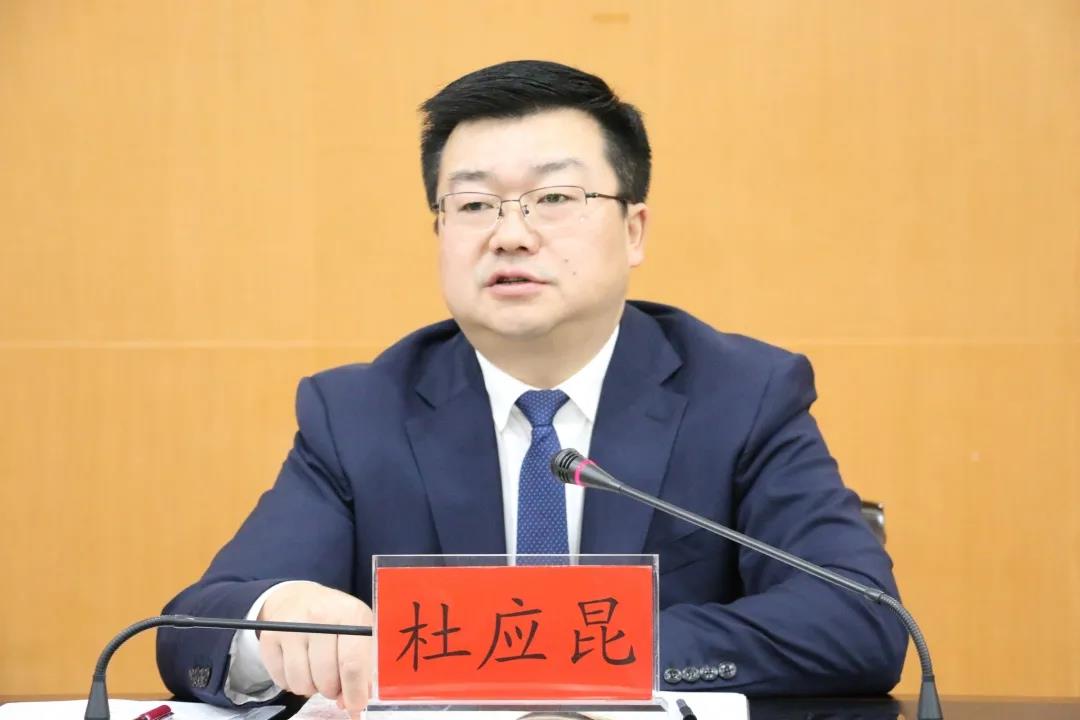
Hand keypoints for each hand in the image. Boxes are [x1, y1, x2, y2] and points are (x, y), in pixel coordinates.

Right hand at [257, 581, 373, 712]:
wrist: (300, 598)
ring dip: (312, 688)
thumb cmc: (337, 619)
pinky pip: (281, 681)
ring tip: (317, 672)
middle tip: (334, 681)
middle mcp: (319, 616)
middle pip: (326, 677)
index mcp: (350, 614)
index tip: (355, 706)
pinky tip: (301, 667)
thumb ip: (364, 667)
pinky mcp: (269, 637)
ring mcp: (291, 627)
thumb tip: (353, 704)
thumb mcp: (360, 631)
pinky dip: (292, 683)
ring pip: (302, 683)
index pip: (352, 663)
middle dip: (332, 690)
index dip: (355, 692)